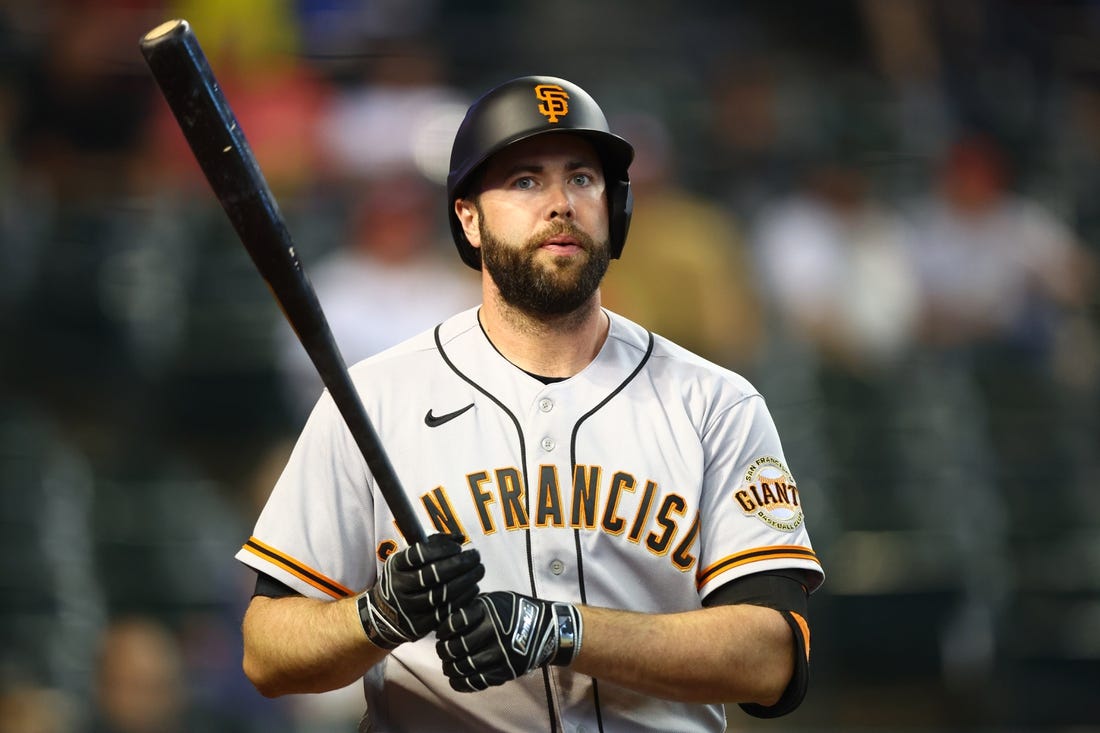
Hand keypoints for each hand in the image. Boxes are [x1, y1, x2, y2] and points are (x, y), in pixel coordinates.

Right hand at [357, 533, 483, 649]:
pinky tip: (473, 588)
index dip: (442, 549)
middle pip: (434, 575)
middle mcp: (398, 587)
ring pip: (442, 594)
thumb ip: (434, 544)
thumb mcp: (410, 560)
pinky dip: (463, 599)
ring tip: (479, 570)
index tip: (459, 547)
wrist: (384, 615)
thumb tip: (461, 537)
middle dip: (460, 564)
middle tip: (476, 556)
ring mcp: (407, 608)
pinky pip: (446, 612)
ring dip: (466, 581)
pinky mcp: (418, 626)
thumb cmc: (405, 578)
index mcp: (395, 566)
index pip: (419, 554)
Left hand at [435, 591, 582, 691]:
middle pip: (456, 648)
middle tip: (443, 652)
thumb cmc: (516, 611)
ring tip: (449, 666)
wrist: (547, 628)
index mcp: (488, 611)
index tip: (441, 634)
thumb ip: (472, 608)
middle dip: (444, 652)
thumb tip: (446, 620)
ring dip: (451, 669)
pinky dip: (462, 683)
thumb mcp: (494, 600)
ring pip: (464, 667)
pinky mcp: (506, 670)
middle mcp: (493, 632)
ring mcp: (500, 653)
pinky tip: (456, 680)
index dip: (443, 631)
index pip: (454, 623)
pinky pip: (478, 682)